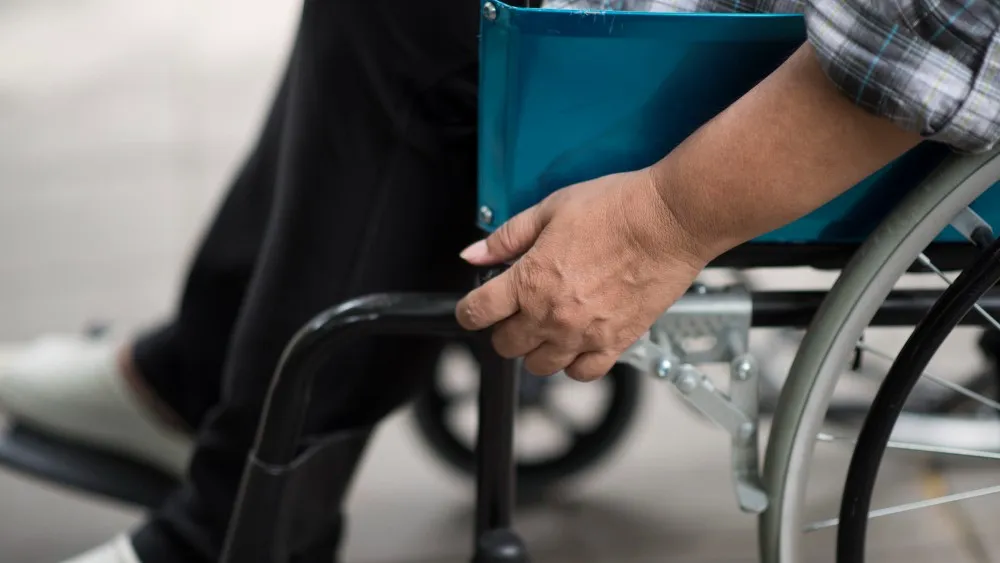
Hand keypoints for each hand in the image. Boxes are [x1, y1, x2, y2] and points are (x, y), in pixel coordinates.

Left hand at [455, 168, 709, 381]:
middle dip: (503, 328)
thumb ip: (506, 237)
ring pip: (539, 366)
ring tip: (548, 325)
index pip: (477, 312)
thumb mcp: (549, 209)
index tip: (475, 307)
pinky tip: (576, 342)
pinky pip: (582, 373)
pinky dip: (574, 364)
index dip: (469, 310)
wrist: (669, 220)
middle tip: (516, 310)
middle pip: (506, 345)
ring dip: (536, 348)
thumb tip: (473, 254)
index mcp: (530, 280)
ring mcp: (583, 334)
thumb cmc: (616, 207)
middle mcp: (552, 314)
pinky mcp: (615, 343)